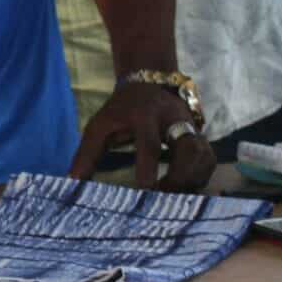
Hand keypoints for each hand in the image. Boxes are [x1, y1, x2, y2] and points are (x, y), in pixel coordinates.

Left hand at [69, 83, 216, 191]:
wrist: (149, 83)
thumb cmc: (121, 110)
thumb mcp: (100, 126)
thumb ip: (87, 154)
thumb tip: (71, 184)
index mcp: (145, 116)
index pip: (149, 142)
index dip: (148, 166)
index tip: (146, 189)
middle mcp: (174, 119)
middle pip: (188, 149)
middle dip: (180, 177)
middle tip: (163, 198)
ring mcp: (191, 126)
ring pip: (204, 156)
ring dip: (191, 180)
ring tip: (173, 198)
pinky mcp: (201, 136)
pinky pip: (209, 160)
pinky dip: (200, 177)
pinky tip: (185, 190)